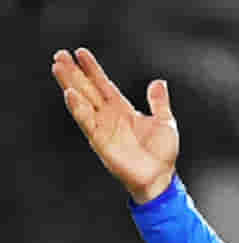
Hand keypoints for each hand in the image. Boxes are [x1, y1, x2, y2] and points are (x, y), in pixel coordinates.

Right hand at [51, 48, 177, 203]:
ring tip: (58, 67)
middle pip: (87, 89)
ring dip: (70, 84)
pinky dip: (77, 107)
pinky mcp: (99, 140)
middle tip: (60, 55)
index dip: (92, 69)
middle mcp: (109, 116)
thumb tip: (159, 82)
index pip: (103, 84)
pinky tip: (69, 93)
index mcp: (123, 109)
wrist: (160, 177)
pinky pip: (86, 121)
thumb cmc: (162, 153)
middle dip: (74, 73)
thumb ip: (158, 102)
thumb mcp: (165, 122)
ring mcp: (102, 127)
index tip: (81, 53)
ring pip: (82, 100)